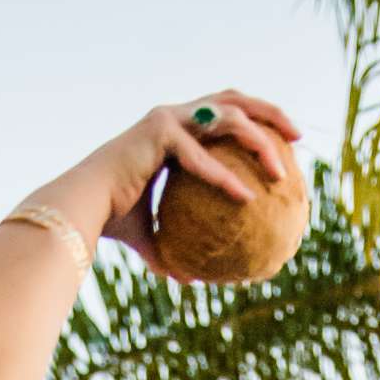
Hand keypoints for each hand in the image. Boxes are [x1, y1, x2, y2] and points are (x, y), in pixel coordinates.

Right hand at [89, 91, 299, 276]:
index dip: (254, 119)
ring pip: (227, 117)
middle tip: (298, 137)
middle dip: (270, 111)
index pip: (221, 112)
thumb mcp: (148, 237)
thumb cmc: (110, 220)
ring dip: (259, 141)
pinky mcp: (158, 133)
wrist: (81, 207)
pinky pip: (201, 158)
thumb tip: (190, 280)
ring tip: (280, 172)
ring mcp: (167, 119)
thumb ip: (170, 252)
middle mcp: (172, 116)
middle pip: (233, 99)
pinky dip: (224, 179)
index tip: (283, 141)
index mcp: (173, 129)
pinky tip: (247, 199)